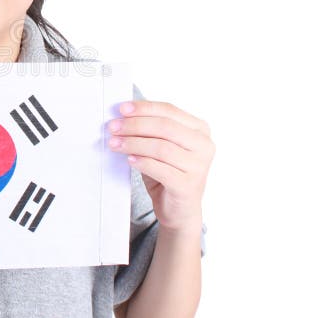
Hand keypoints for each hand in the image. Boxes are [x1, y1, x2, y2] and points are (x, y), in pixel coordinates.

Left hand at [107, 100, 213, 233]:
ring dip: (133, 143)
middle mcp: (204, 146)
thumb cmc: (168, 172)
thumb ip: (149, 129)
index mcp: (200, 129)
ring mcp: (199, 166)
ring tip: (115, 143)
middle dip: (135, 125)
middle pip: (165, 127)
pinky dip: (142, 162)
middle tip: (114, 127)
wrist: (179, 209)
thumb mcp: (160, 145)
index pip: (169, 110)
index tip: (122, 109)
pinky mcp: (188, 186)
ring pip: (161, 147)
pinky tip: (130, 160)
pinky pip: (161, 169)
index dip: (144, 108)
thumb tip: (123, 114)